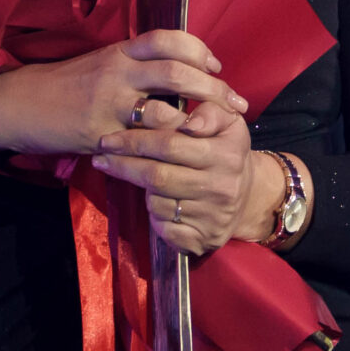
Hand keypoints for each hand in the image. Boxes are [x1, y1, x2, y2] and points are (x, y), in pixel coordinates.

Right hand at [0, 30, 247, 157]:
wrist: (18, 104)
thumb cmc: (64, 85)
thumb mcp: (102, 65)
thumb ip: (136, 66)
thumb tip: (181, 74)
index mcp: (120, 51)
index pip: (168, 39)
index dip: (199, 49)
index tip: (217, 66)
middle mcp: (118, 71)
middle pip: (178, 72)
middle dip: (213, 90)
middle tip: (236, 105)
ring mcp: (108, 103)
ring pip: (164, 110)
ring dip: (193, 124)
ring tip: (211, 134)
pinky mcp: (99, 133)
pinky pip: (140, 143)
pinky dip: (163, 149)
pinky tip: (177, 156)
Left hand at [90, 99, 271, 256]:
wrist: (248, 196)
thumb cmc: (227, 152)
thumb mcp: (228, 123)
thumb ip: (210, 111)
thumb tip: (190, 123)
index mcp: (226, 154)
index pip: (170, 144)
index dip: (134, 140)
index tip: (109, 139)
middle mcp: (221, 186)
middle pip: (157, 175)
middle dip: (123, 164)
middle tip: (101, 156)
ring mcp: (212, 216)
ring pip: (157, 201)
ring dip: (141, 190)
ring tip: (136, 177)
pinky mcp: (203, 239)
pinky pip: (164, 227)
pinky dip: (155, 216)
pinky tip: (157, 204)